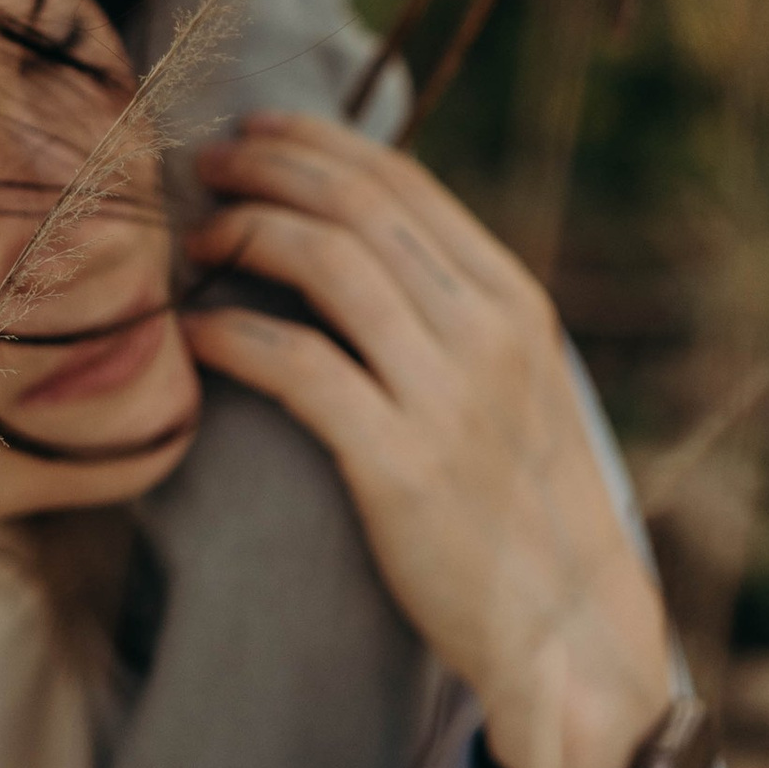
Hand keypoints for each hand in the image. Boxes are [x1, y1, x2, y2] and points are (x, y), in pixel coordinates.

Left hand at [181, 116, 672, 767]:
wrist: (571, 635)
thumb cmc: (527, 510)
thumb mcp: (518, 387)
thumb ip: (454, 315)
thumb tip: (358, 244)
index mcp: (517, 302)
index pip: (404, 182)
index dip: (317, 143)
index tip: (255, 132)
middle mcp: (490, 332)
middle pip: (357, 206)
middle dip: (269, 169)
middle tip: (206, 166)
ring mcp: (449, 397)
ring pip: (327, 264)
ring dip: (246, 235)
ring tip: (198, 242)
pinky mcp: (401, 467)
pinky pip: (298, 368)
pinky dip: (234, 336)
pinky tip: (197, 334)